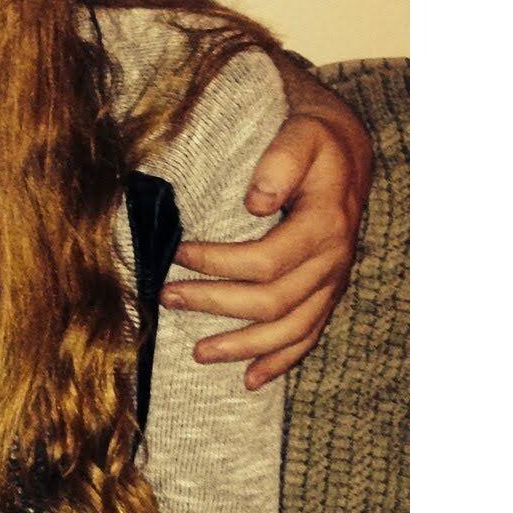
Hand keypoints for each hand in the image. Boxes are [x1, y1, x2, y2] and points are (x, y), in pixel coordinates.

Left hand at [161, 103, 371, 389]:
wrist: (346, 148)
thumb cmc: (315, 138)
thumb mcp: (300, 133)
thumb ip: (280, 161)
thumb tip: (256, 202)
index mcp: (325, 225)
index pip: (267, 261)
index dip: (218, 263)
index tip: (176, 254)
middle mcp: (334, 261)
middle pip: (273, 302)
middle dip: (215, 304)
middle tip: (165, 297)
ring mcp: (333, 282)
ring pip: (290, 330)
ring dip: (243, 347)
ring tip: (198, 353)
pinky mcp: (328, 293)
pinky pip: (308, 336)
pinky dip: (280, 361)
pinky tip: (251, 380)